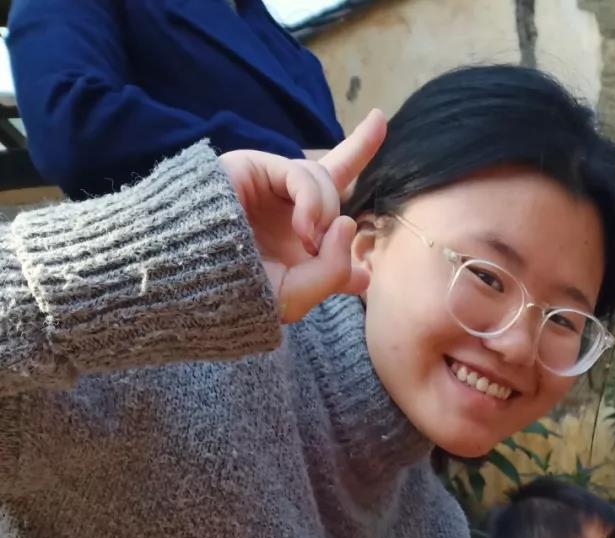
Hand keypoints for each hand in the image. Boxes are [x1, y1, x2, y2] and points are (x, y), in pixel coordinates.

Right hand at [221, 112, 386, 323]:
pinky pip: (302, 175)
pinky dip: (312, 204)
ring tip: (308, 242)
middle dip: (344, 185)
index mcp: (298, 239)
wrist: (190, 281)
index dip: (357, 154)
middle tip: (317, 246)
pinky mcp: (254, 167)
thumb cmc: (239, 296)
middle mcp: (285, 207)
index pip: (333, 199)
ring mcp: (271, 187)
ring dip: (324, 214)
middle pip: (331, 174)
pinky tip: (304, 229)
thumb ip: (333, 272)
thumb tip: (348, 222)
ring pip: (322, 181)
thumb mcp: (296, 296)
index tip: (380, 118)